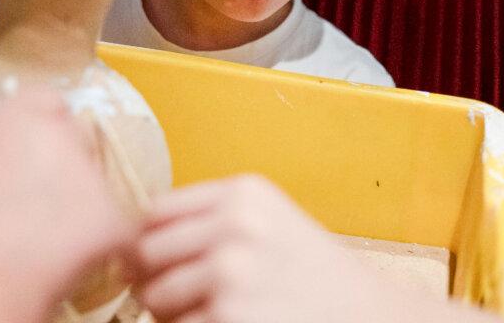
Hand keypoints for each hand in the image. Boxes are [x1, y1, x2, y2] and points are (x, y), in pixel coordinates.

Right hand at [0, 86, 134, 322]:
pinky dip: (99, 250)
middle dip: (67, 171)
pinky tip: (60, 267)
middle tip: (41, 210)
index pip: (48, 102)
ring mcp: (89, 174)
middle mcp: (57, 134)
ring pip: (97, 188)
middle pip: (78, 143)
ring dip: (81, 212)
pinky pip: (115, 232)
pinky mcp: (112, 216)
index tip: (39, 154)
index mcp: (12, 117)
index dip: (46, 130)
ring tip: (41, 247)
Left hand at [130, 175, 409, 322]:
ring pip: (155, 298)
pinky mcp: (228, 317)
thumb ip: (212, 221)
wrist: (372, 317)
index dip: (150, 243)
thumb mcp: (271, 224)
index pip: (155, 212)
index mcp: (243, 193)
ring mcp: (230, 272)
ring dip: (172, 315)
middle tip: (185, 299)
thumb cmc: (317, 277)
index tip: (157, 264)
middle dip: (155, 281)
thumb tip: (131, 246)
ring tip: (215, 314)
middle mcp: (235, 224)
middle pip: (145, 253)